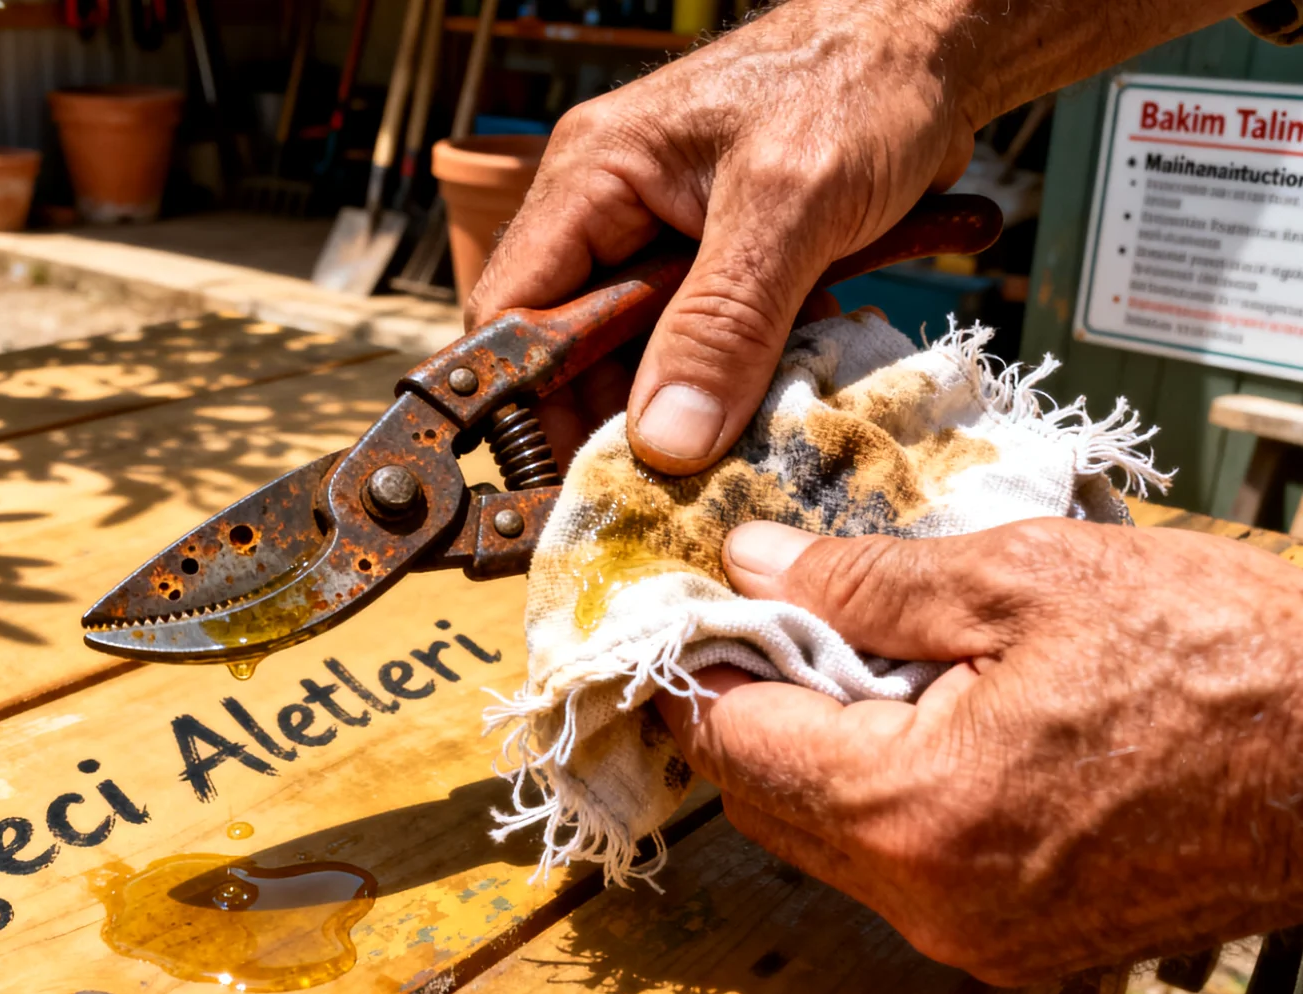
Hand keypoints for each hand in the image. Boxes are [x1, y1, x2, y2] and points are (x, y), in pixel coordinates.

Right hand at [466, 0, 1255, 474]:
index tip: (571, 477)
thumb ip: (723, 326)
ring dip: (695, 405)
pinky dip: (743, 379)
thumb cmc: (860, 84)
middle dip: (622, 419)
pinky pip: (706, 347)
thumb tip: (665, 442)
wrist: (941, 47)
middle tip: (670, 487)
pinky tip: (784, 397)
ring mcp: (666, 243)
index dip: (529, 400)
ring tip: (740, 443)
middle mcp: (612, 213)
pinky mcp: (720, 267)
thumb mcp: (788, 208)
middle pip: (576, 351)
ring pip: (646, 358)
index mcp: (593, 179)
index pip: (512, 310)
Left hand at [655, 518, 1302, 983]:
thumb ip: (863, 578)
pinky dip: (878, 792)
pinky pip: (897, 865)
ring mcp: (980, 933)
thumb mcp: (1025, 575)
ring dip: (813, 750)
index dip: (703, 666)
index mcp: (920, 811)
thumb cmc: (1224, 658)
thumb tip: (755, 566)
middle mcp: (936, 899)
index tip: (696, 609)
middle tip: (770, 617)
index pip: (737, 744)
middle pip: (768, 800)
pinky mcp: (1022, 938)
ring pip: (826, 838)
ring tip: (856, 656)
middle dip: (751, 706)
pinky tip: (917, 717)